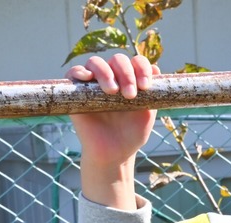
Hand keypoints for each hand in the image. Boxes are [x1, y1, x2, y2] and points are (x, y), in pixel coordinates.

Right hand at [66, 53, 159, 208]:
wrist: (114, 154)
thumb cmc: (131, 134)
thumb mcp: (147, 114)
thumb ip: (153, 93)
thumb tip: (157, 68)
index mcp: (130, 79)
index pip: (136, 62)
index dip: (142, 68)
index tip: (146, 87)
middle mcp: (112, 77)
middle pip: (117, 59)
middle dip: (126, 73)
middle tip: (130, 95)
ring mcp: (93, 83)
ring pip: (96, 62)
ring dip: (106, 73)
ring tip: (112, 92)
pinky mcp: (76, 92)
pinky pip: (74, 73)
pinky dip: (79, 71)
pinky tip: (87, 79)